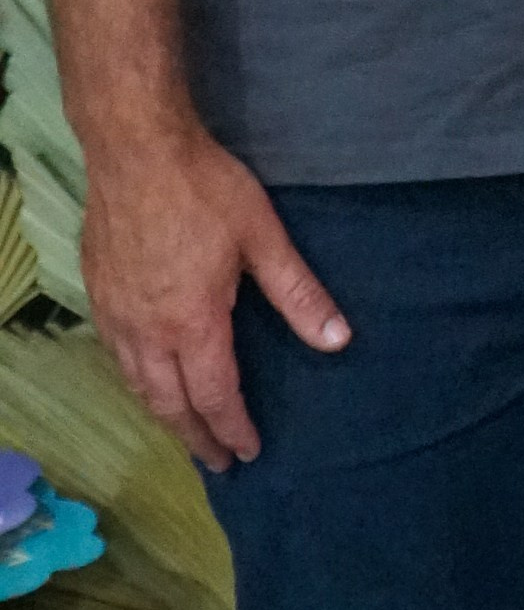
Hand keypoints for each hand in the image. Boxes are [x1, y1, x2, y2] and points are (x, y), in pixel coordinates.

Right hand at [79, 119, 349, 472]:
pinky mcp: (98, 293)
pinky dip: (136, 382)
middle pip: (170, 403)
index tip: (249, 452)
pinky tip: (147, 379)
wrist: (135, 147)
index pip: (214, 395)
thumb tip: (338, 340)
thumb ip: (298, 293)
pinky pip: (115, 356)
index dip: (233, 427)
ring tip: (185, 432)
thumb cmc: (204, 187)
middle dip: (196, 437)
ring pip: (137, 384)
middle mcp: (148, 330)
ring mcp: (116, 314)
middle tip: (218, 462)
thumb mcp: (263, 237)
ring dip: (164, 414)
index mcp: (193, 322)